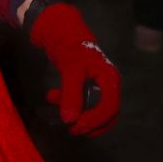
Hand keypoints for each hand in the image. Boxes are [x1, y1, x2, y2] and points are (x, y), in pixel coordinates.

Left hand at [27, 2, 121, 136]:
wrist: (62, 33)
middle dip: (87, 122)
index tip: (78, 126)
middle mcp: (108, 84)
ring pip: (92, 110)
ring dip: (75, 112)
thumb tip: (70, 120)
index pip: (110, 107)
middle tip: (71, 129)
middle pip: (105, 113)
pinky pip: (82, 103)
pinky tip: (52, 96)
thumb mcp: (70, 69)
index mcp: (110, 79)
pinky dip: (68, 103)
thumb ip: (71, 94)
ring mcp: (99, 87)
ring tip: (56, 107)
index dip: (96, 120)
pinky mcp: (87, 87)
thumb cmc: (71, 48)